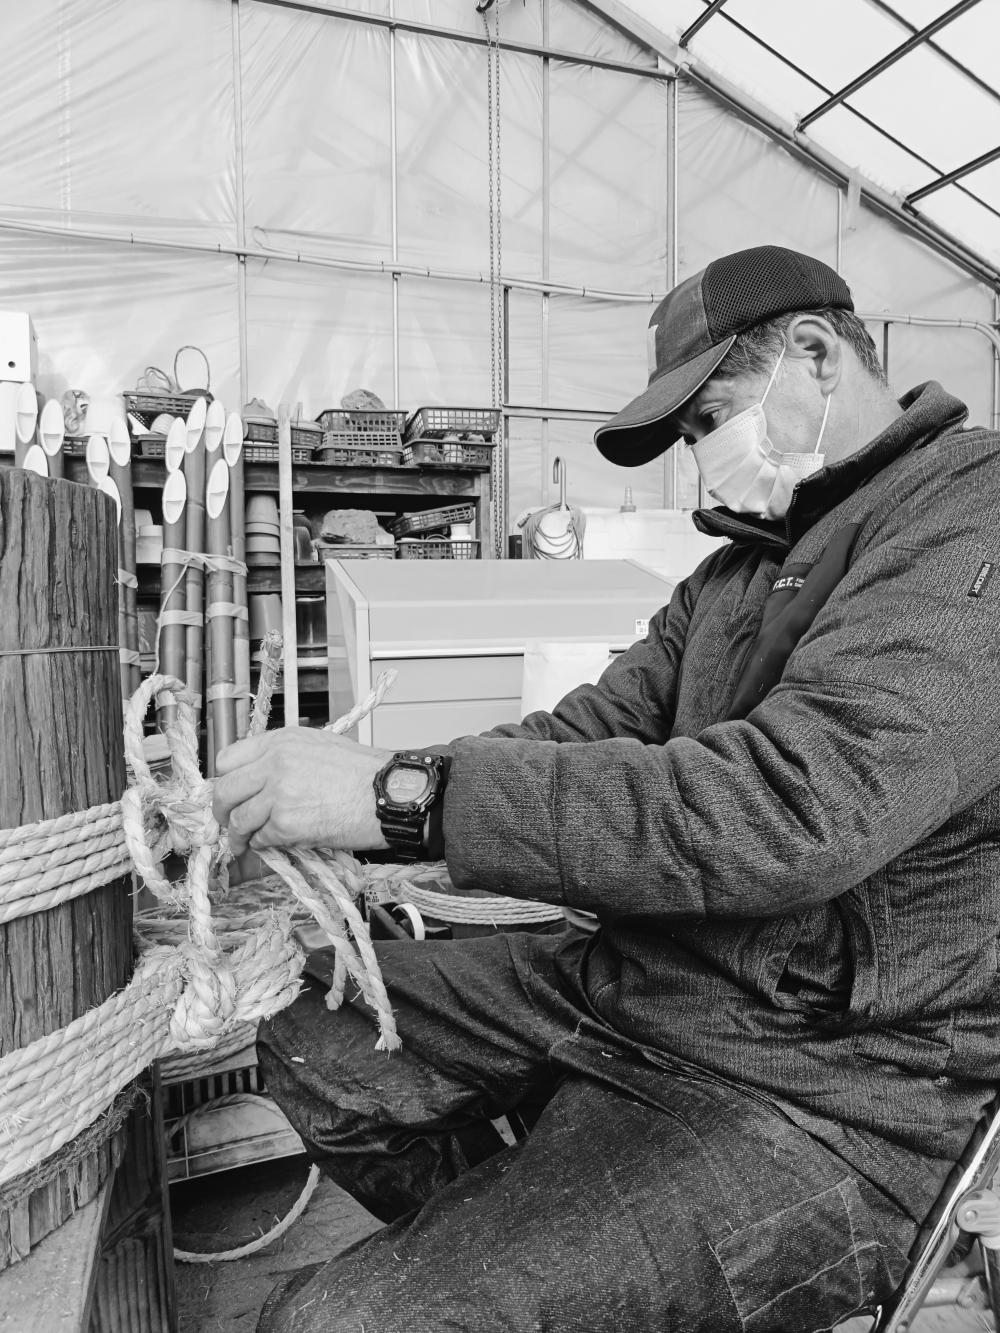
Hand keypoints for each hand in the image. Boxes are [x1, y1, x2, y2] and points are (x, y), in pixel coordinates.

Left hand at [212, 728, 394, 856]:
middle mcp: (274, 763)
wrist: (387, 795)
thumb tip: (257, 778)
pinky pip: (261, 839)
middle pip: (225, 791)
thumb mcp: (318, 745)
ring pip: (239, 820)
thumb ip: (283, 757)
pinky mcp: (287, 824)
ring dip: (240, 835)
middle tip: (227, 822)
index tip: (230, 794)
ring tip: (246, 843)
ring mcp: (278, 794)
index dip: (225, 780)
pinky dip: (265, 845)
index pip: (228, 759)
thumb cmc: (362, 773)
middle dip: (221, 812)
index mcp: (281, 741)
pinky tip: (275, 844)